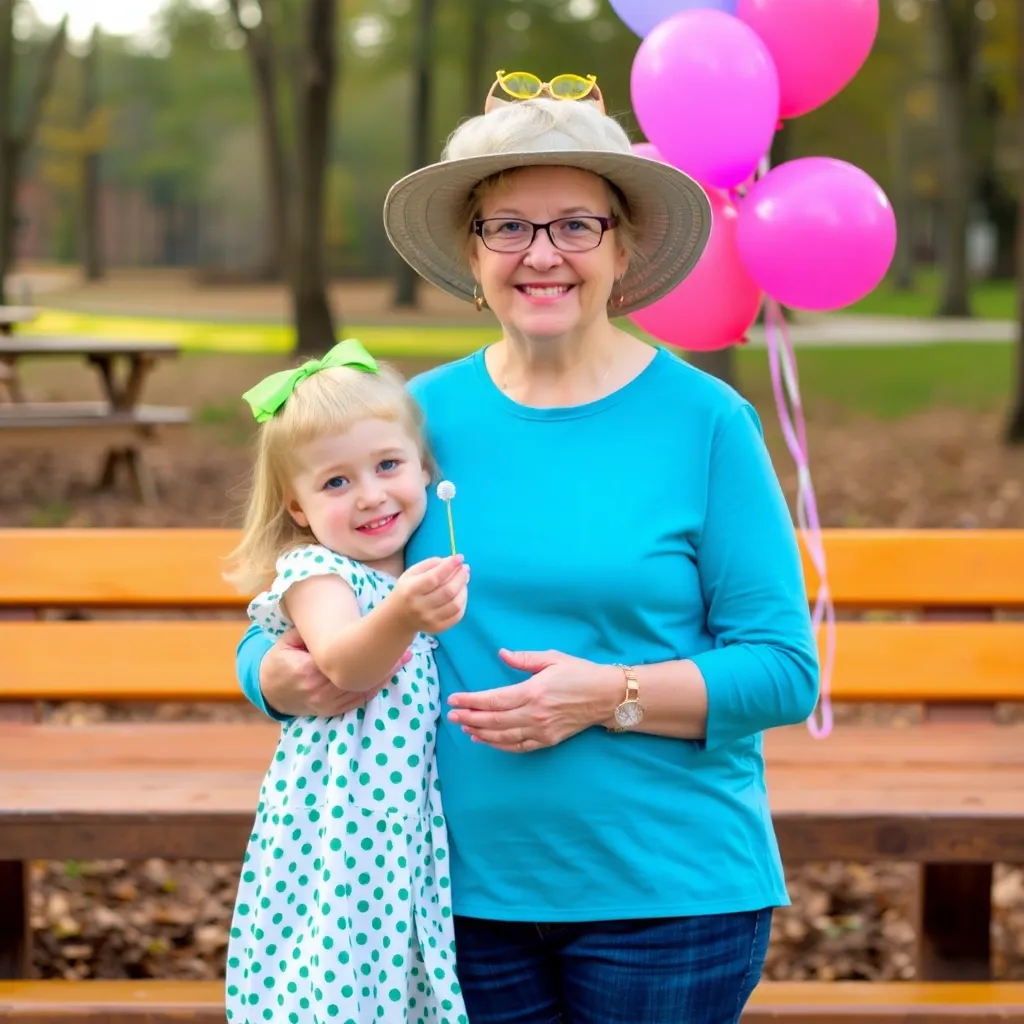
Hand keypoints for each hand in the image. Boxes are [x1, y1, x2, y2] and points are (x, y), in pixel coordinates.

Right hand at [260, 630, 409, 716]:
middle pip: (357, 677)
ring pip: (361, 691)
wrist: (270, 691)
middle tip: (406, 651)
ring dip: (384, 677)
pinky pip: (357, 702)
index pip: (343, 660)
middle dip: (383, 666)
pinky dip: (374, 690)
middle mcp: (319, 691)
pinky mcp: (331, 712)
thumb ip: (309, 632)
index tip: (388, 640)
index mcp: (308, 671)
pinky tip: (388, 677)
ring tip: (403, 661)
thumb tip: (332, 619)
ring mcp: (326, 705)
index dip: (368, 652)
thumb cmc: (281, 660)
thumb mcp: (288, 641)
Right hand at [392, 554, 468, 633]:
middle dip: (460, 577)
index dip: (449, 566)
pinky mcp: (438, 628)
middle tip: (465, 568)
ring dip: (464, 589)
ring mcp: (430, 620)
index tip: (459, 558)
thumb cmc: (407, 590)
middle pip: (448, 591)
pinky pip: (457, 615)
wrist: (398, 618)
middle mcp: (420, 607)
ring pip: (455, 604)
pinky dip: (463, 601)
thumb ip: (431, 564)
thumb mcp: (412, 573)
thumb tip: (453, 561)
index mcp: (411, 590)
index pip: (434, 578)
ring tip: (464, 579)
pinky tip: (461, 593)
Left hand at [446, 649, 620, 752]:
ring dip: (480, 733)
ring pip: (502, 736)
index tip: (454, 700)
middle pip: (493, 721)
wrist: (606, 696)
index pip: (493, 700)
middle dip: (469, 718)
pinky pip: (517, 746)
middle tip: (451, 716)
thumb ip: (524, 659)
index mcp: (533, 692)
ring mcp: (541, 730)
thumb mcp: (552, 658)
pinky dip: (498, 745)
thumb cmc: (580, 673)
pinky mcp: (547, 740)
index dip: (471, 701)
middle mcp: (534, 714)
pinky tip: (485, 740)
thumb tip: (501, 654)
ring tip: (464, 727)